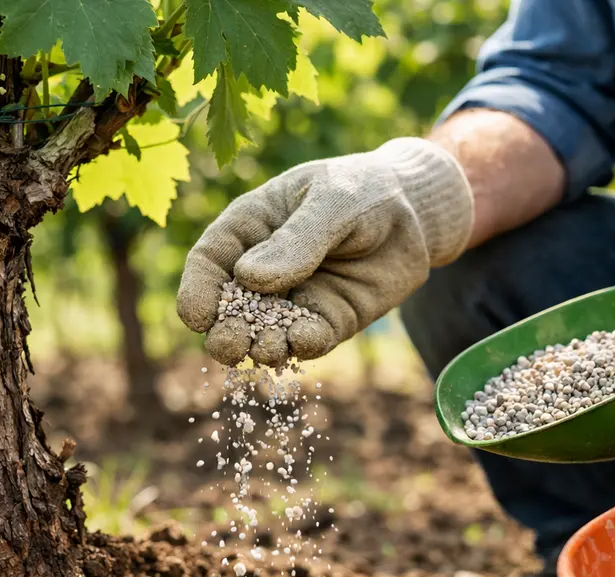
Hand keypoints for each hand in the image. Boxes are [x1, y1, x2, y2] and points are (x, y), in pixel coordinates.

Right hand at [176, 137, 473, 365]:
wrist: (416, 212)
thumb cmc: (363, 191)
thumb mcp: (332, 202)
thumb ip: (296, 239)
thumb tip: (249, 278)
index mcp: (249, 228)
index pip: (209, 262)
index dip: (197, 291)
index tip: (198, 317)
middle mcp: (263, 269)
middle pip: (229, 308)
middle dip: (225, 331)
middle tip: (231, 344)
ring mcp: (294, 299)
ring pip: (264, 332)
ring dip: (260, 345)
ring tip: (268, 347)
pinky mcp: (326, 321)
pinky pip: (307, 340)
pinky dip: (303, 345)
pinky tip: (305, 340)